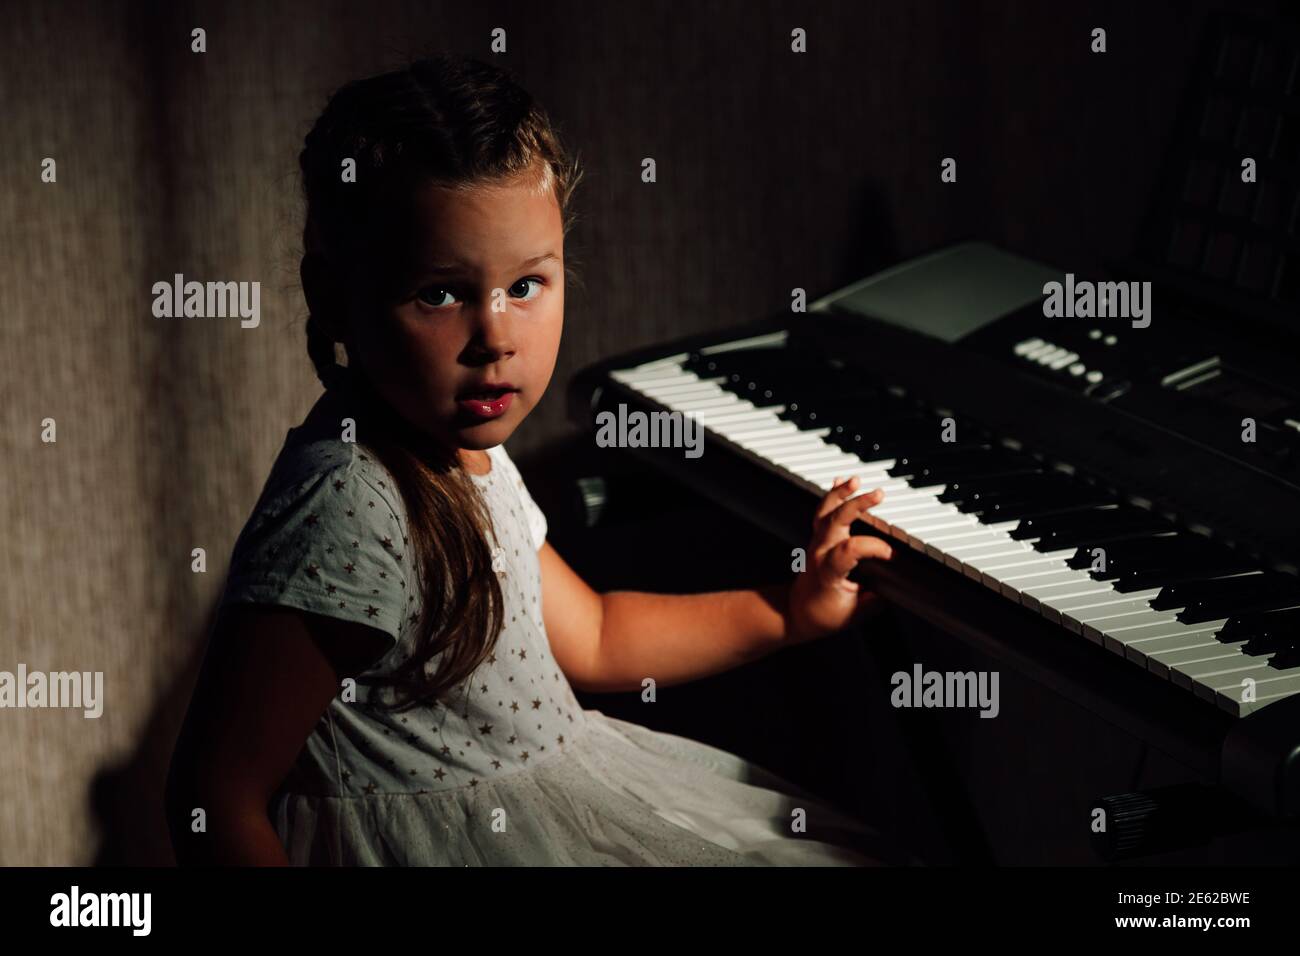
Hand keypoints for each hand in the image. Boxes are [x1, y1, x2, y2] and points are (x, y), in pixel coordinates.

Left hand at [786, 475, 893, 644]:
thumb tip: (894, 588)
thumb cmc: (821, 615)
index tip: (892, 555)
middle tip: (878, 495)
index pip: (850, 550)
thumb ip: (874, 600)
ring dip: (840, 493)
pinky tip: (843, 481)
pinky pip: (823, 512)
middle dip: (856, 504)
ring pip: (825, 511)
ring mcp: (816, 543)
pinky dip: (833, 494)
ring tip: (856, 479)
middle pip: (835, 520)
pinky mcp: (817, 538)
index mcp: (828, 572)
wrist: (794, 612)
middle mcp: (819, 552)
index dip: (874, 548)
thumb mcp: (853, 615)